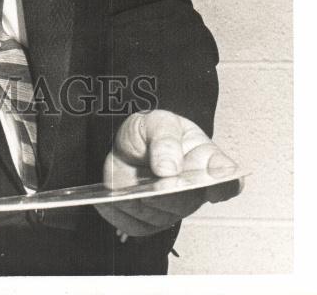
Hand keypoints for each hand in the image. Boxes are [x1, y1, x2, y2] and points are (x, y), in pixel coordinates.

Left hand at [96, 110, 241, 237]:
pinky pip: (137, 225)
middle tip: (157, 182)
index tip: (212, 185)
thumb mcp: (157, 122)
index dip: (224, 185)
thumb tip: (170, 168)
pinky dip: (123, 210)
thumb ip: (165, 139)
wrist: (125, 147)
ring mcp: (173, 208)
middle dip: (169, 191)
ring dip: (143, 199)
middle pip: (189, 201)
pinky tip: (119, 195)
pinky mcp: (150, 222)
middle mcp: (194, 190)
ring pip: (162, 215)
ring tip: (133, 183)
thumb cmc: (150, 134)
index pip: (228, 179)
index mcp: (205, 161)